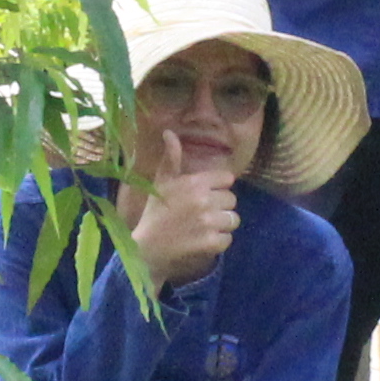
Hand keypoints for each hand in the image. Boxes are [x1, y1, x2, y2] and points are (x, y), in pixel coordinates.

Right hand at [129, 168, 241, 289]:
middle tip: (203, 213)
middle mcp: (204, 200)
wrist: (147, 248)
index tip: (206, 195)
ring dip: (222, 224)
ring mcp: (208, 222)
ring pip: (232, 219)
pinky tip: (203, 240)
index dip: (218, 187)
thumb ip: (171, 158)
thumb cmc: (155, 212)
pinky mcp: (210, 242)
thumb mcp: (161, 182)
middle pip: (231, 200)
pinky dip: (218, 241)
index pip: (227, 179)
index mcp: (194, 183)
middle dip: (220, 207)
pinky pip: (228, 238)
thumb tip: (170, 132)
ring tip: (205, 227)